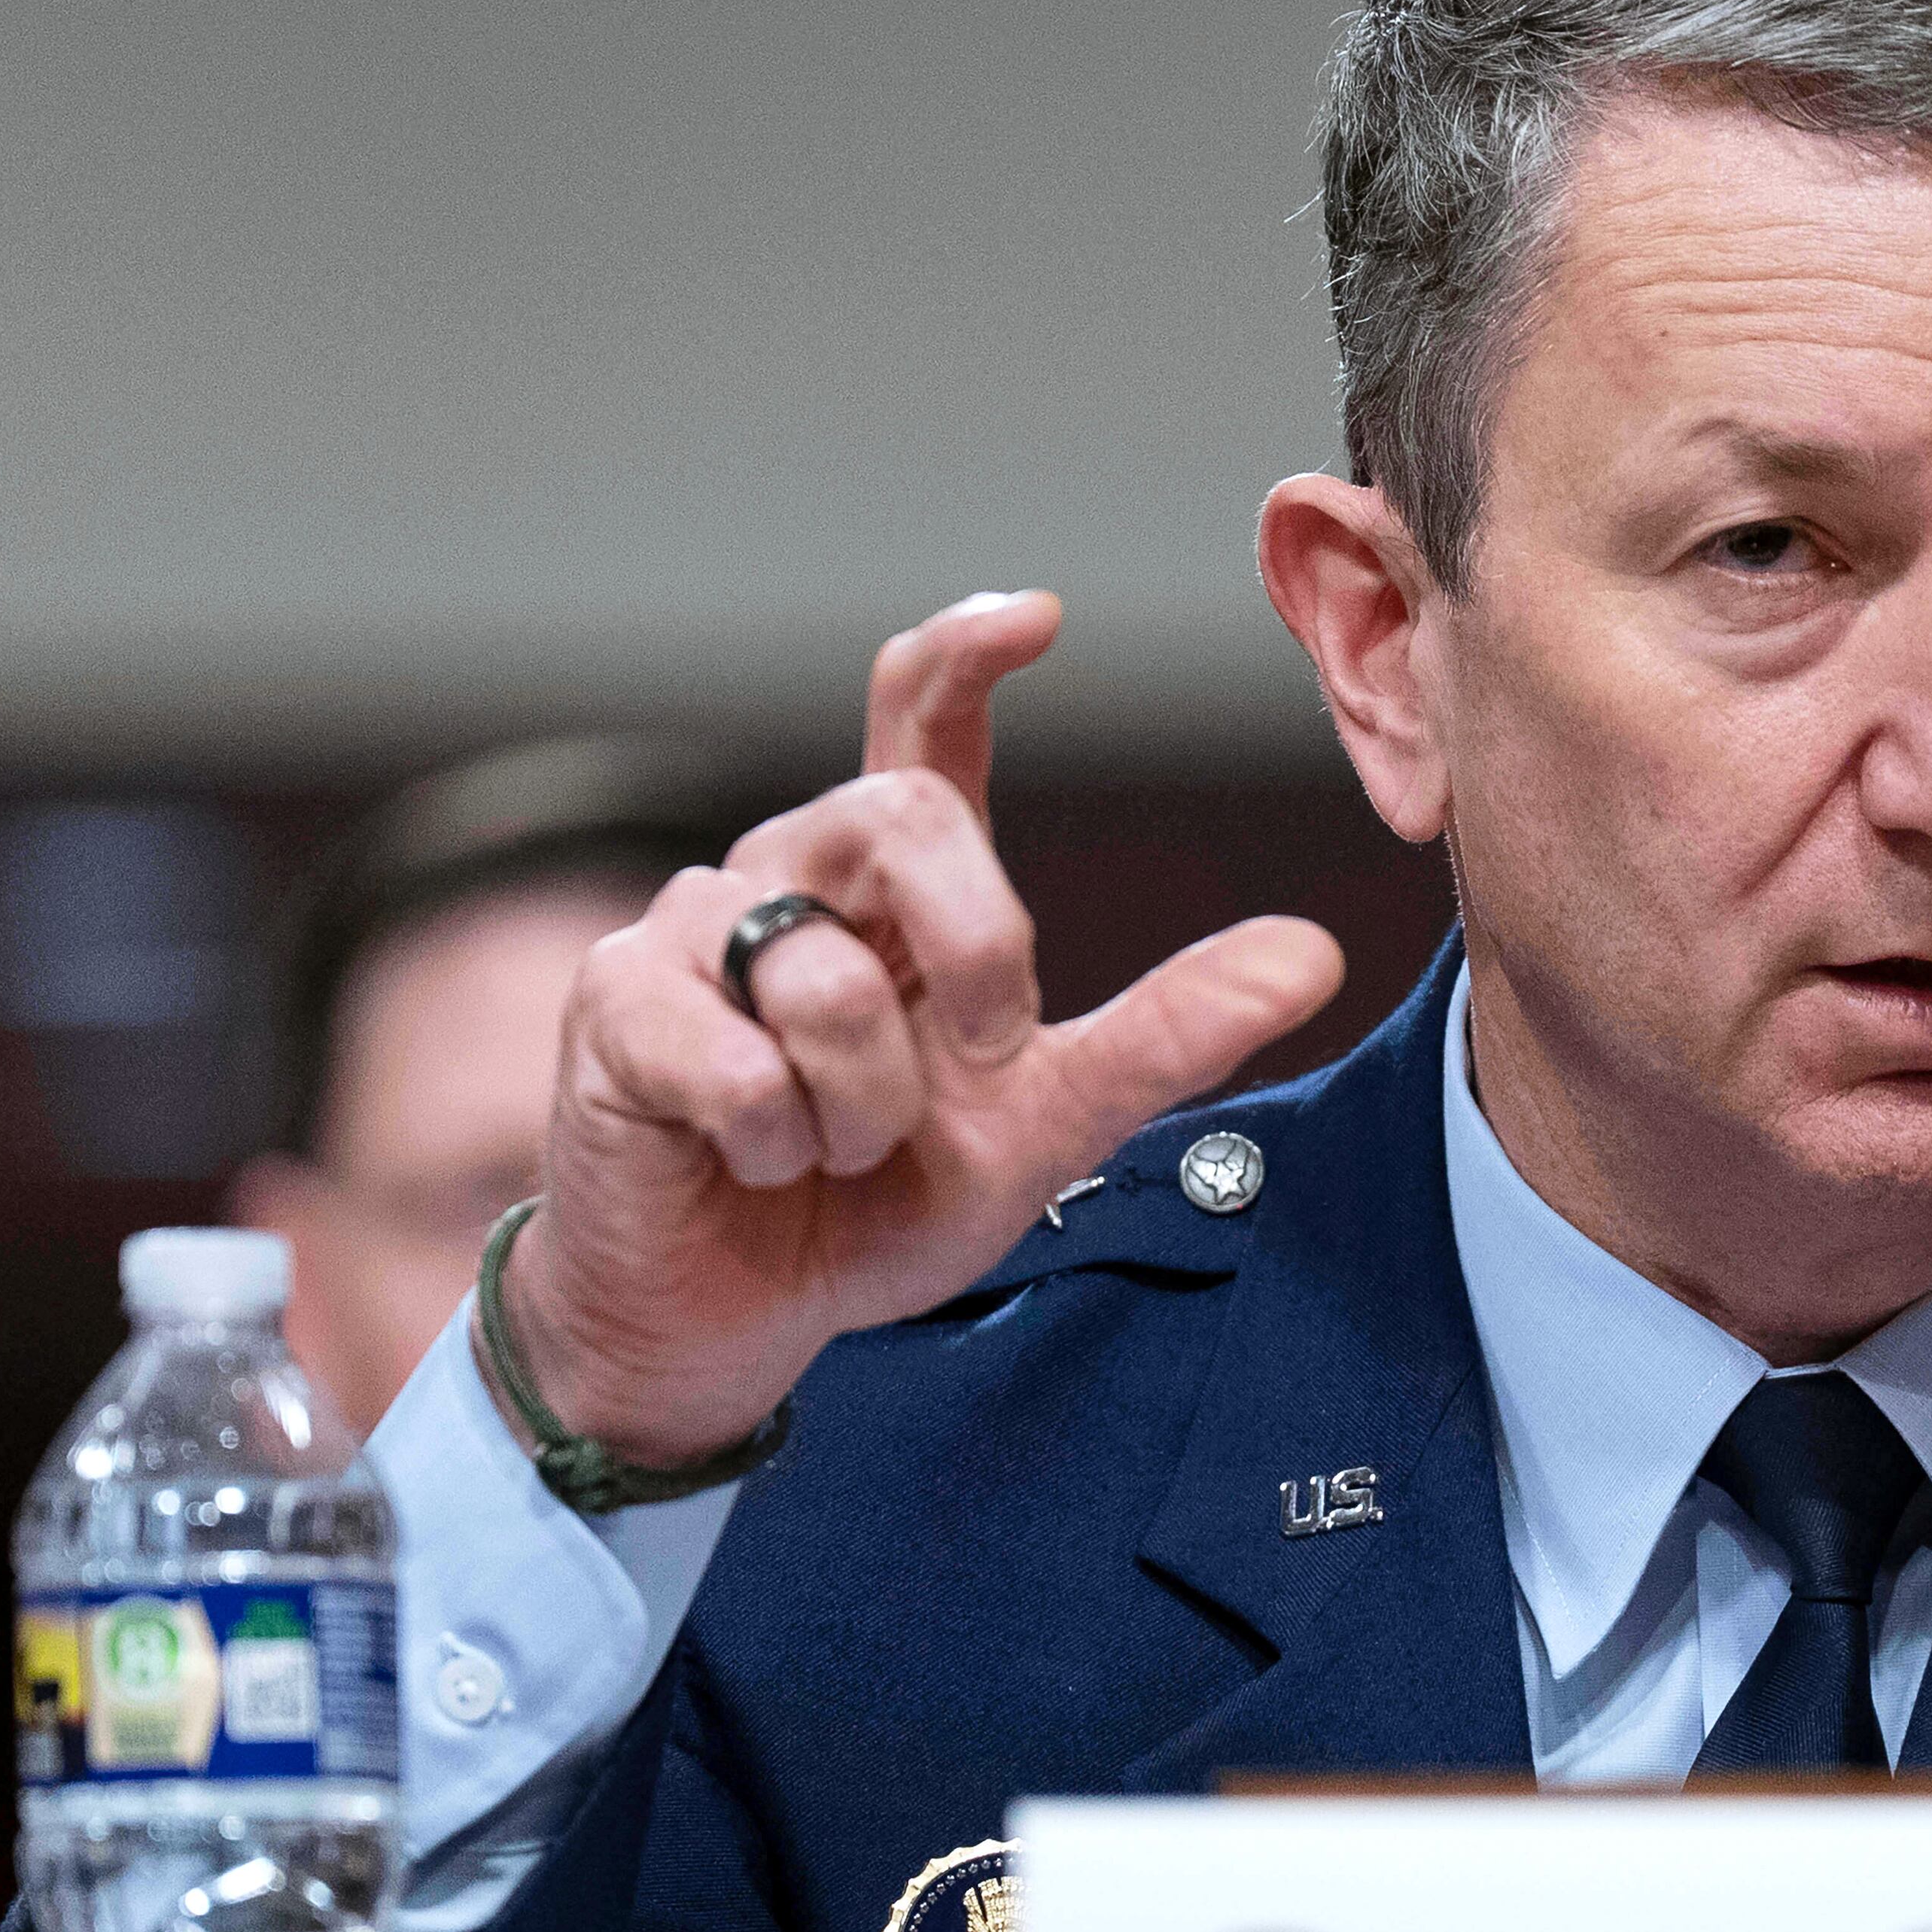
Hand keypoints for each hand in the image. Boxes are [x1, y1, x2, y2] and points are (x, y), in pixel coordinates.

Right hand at [499, 591, 1344, 1462]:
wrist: (735, 1315)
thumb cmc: (877, 1201)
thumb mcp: (1047, 1120)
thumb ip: (1170, 1035)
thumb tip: (1315, 957)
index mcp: (900, 886)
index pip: (923, 721)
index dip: (968, 655)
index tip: (1039, 616)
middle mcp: (795, 874)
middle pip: (904, 808)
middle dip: (979, 943)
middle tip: (986, 1053)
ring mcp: (690, 930)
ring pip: (822, 971)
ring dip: (866, 1101)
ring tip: (839, 1152)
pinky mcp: (616, 1005)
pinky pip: (734, 1059)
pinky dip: (775, 1140)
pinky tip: (754, 1163)